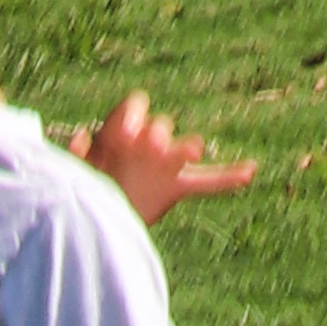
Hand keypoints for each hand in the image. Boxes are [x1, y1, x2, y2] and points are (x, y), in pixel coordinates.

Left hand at [69, 93, 254, 218]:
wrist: (94, 217)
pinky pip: (208, 181)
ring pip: (184, 147)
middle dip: (158, 133)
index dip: (131, 116)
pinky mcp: (176, 186)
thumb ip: (77, 153)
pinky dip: (230, 176)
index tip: (124, 135)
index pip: (134, 108)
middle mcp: (146, 141)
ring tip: (193, 151)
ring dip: (188, 147)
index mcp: (122, 130)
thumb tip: (81, 136)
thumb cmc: (82, 185)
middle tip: (152, 145)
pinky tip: (250, 170)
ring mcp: (164, 164)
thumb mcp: (75, 168)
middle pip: (160, 125)